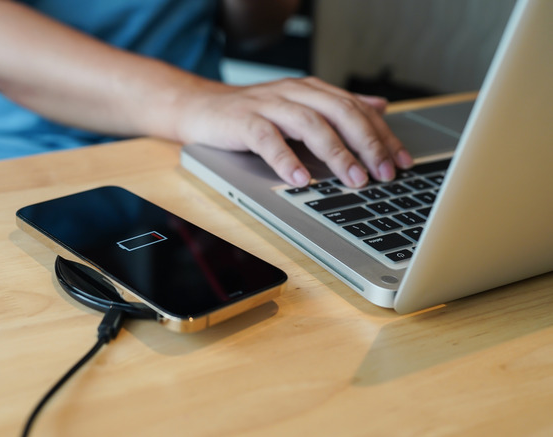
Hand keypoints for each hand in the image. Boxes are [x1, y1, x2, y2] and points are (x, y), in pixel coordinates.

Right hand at [176, 77, 413, 187]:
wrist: (201, 107)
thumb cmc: (251, 114)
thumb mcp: (299, 106)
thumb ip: (337, 107)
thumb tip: (381, 107)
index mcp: (311, 90)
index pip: (357, 109)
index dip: (382, 135)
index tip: (402, 162)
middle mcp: (294, 93)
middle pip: (339, 113)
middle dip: (367, 144)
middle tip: (384, 173)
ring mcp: (268, 105)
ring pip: (310, 124)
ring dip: (336, 153)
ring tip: (353, 179)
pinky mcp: (243, 121)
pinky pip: (268, 139)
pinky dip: (286, 159)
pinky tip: (300, 180)